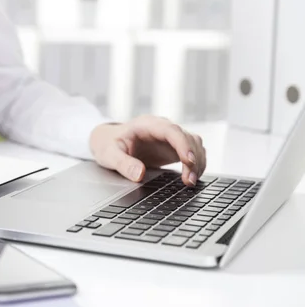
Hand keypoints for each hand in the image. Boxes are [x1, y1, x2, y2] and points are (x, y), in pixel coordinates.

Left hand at [89, 115, 205, 185]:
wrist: (108, 141)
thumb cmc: (108, 144)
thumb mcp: (109, 154)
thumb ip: (123, 163)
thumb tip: (139, 174)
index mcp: (147, 125)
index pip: (171, 130)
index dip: (183, 144)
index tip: (188, 160)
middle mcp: (162, 128)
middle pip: (187, 138)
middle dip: (193, 158)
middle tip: (189, 180)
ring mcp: (169, 138)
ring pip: (194, 145)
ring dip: (197, 162)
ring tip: (190, 182)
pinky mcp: (173, 148)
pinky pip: (192, 153)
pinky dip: (196, 164)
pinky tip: (192, 178)